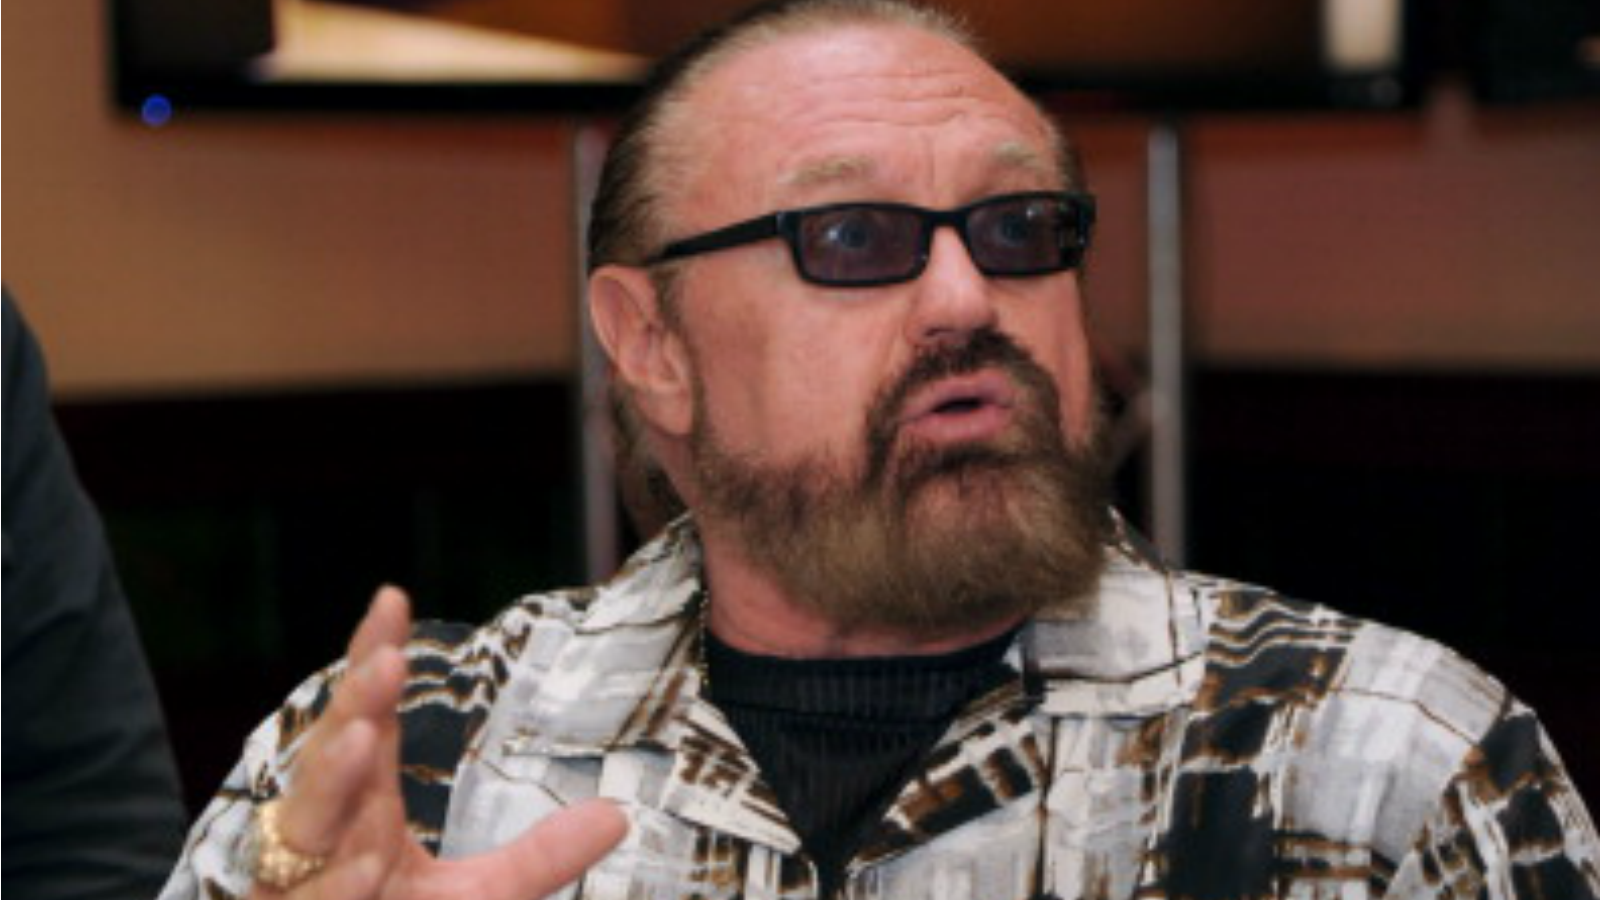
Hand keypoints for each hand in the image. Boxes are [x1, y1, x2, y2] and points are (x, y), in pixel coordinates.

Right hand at [249, 587, 627, 898]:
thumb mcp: (480, 898)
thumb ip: (541, 858)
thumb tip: (618, 816)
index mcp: (363, 805)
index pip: (367, 717)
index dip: (373, 657)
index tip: (392, 597)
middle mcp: (327, 832)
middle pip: (331, 755)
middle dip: (355, 707)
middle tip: (387, 662)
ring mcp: (300, 881)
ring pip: (307, 822)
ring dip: (333, 778)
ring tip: (364, 737)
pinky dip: (339, 884)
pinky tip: (369, 862)